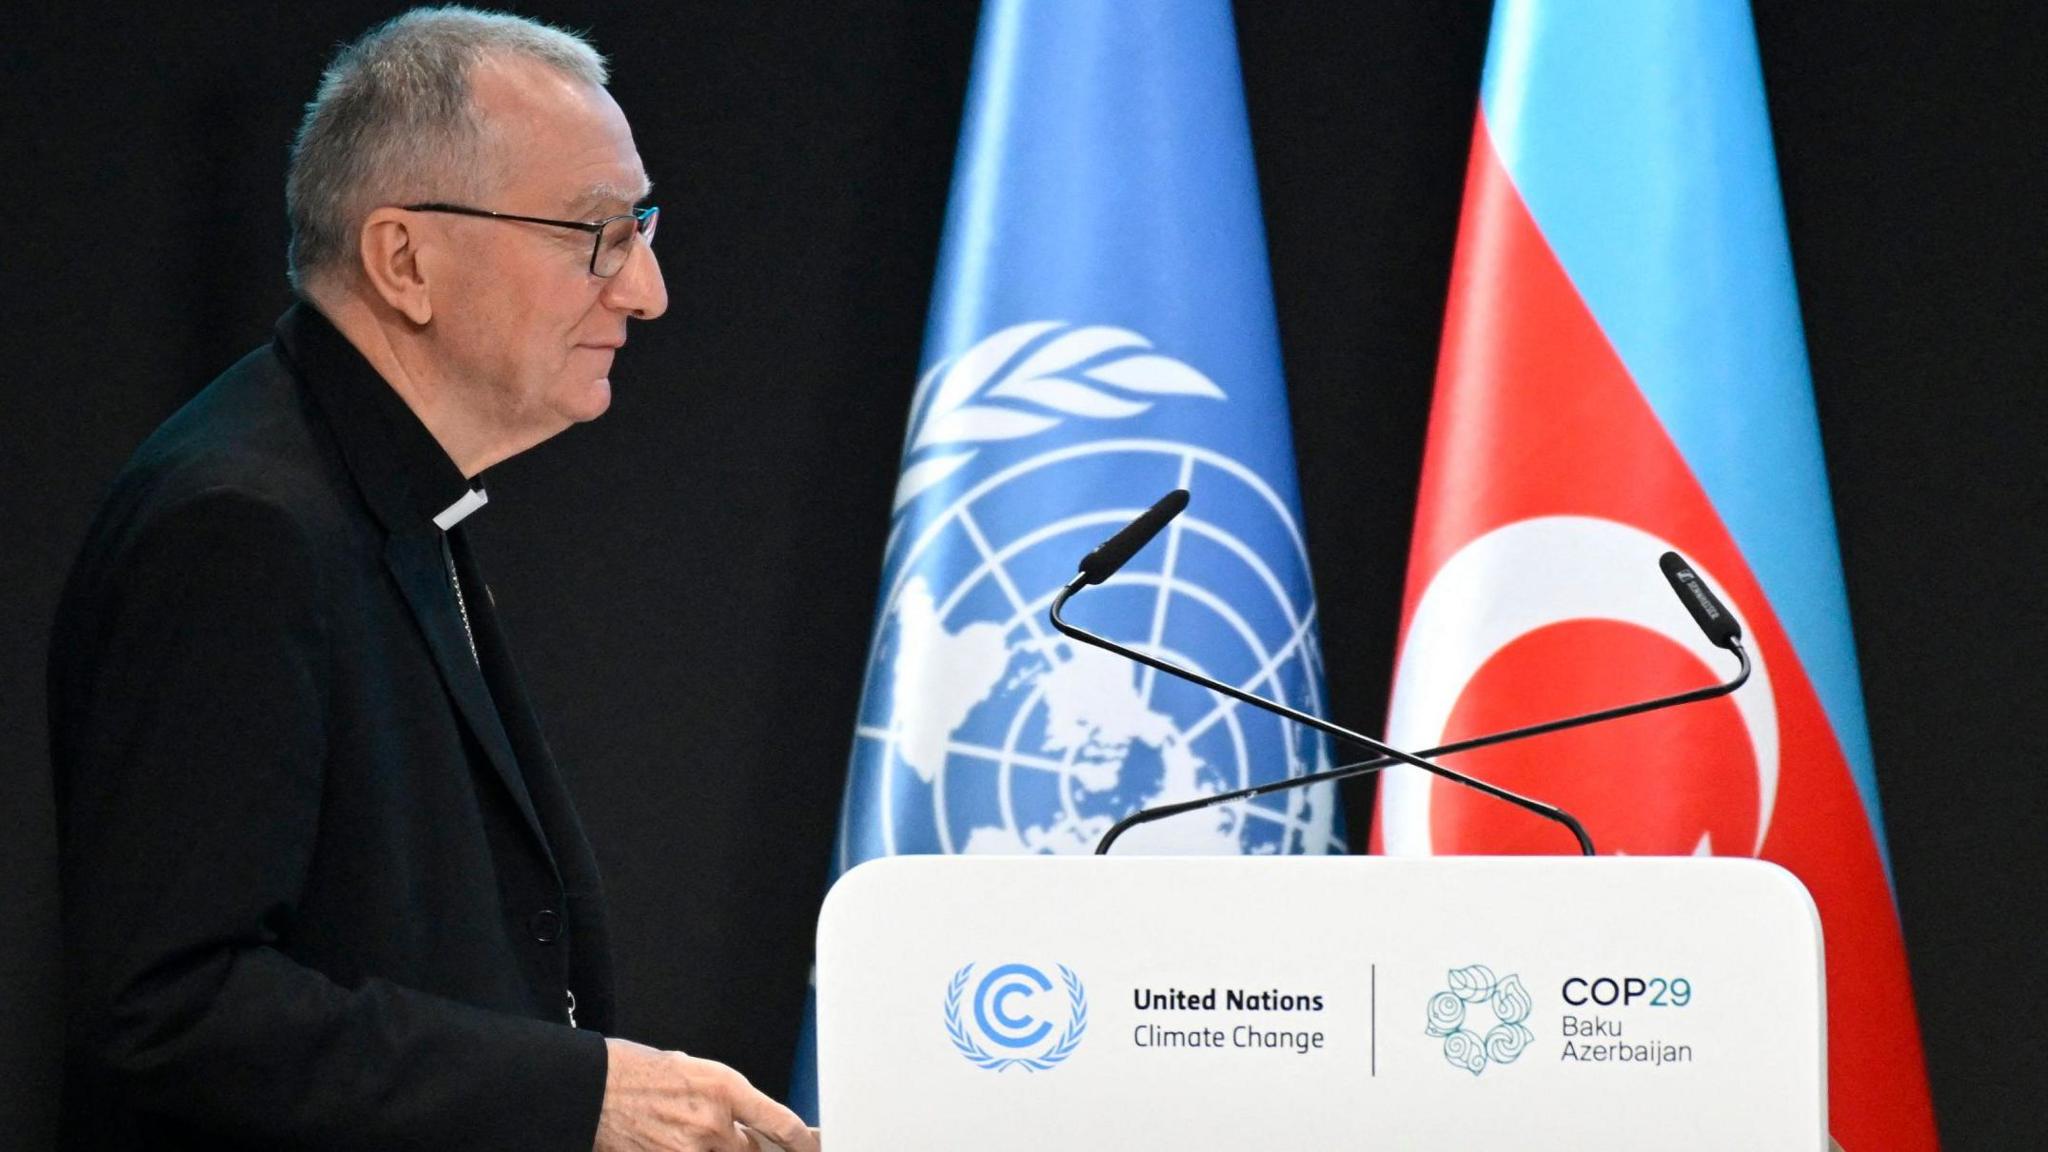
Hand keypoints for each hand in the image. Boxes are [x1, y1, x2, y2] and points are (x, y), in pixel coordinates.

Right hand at [594, 1037, 819, 1151]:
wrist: (593, 1088)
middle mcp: (712, 1123)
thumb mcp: (693, 1070)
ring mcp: (689, 1150)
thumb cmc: (636, 1072)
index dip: (802, 1143)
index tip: (808, 1148)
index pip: (781, 1123)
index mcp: (724, 1088)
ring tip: (690, 1132)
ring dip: (716, 1151)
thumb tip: (742, 1120)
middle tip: (728, 1136)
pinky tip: (673, 1140)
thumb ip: (723, 1098)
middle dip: (745, 1146)